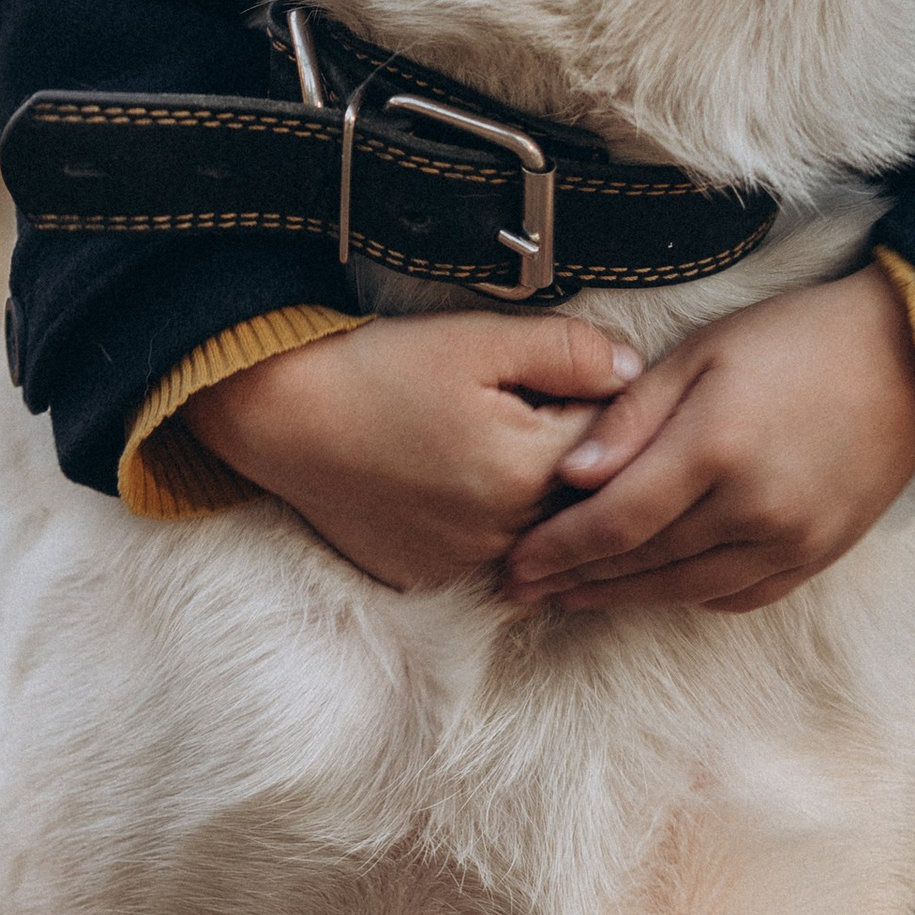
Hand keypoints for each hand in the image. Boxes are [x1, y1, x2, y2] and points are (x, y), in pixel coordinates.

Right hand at [184, 308, 643, 588]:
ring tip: (486, 436)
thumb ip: (571, 352)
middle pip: (581, 493)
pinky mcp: (427, 575)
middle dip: (573, 448)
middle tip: (527, 403)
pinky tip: (452, 475)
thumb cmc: (380, 370)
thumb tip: (634, 372)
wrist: (280, 416)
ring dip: (533, 487)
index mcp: (528, 471)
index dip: (599, 400)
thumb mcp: (482, 339)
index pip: (614, 442)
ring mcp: (464, 563)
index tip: (569, 375)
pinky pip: (486, 548)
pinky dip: (487, 516)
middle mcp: (505, 534)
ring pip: (536, 524)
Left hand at [502, 267, 914, 617]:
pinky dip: (688, 596)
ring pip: (684, 588)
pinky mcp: (817, 555)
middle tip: (521, 589)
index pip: (614, 521)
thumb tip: (571, 476)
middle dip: (573, 578)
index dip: (556, 549)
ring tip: (573, 596)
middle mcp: (752, 507)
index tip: (514, 564)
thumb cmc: (799, 338)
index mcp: (715, 447)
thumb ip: (633, 415)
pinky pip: (737, 595)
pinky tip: (655, 589)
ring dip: (622, 596)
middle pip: (642, 562)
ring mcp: (789, 540)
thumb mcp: (704, 351)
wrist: (910, 359)